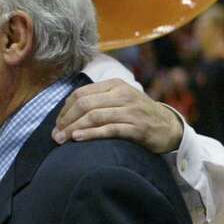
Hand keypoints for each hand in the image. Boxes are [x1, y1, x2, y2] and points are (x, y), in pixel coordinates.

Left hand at [53, 79, 182, 153]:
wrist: (168, 126)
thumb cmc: (136, 113)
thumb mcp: (119, 99)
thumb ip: (97, 101)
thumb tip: (65, 114)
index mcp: (115, 85)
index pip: (81, 93)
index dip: (65, 109)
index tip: (57, 123)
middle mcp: (123, 95)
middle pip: (85, 104)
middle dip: (66, 120)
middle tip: (56, 135)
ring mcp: (131, 111)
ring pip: (94, 117)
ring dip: (74, 129)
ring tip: (62, 139)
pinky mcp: (138, 128)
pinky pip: (110, 129)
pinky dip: (91, 134)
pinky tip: (78, 138)